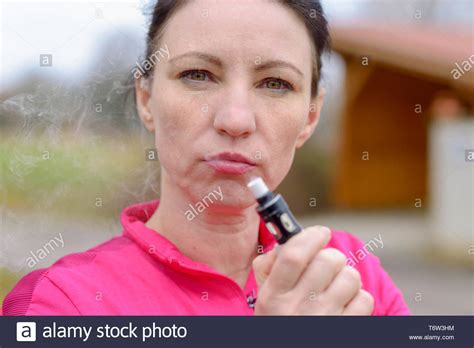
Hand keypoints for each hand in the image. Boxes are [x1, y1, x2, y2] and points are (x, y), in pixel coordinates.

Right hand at [253, 226, 373, 314]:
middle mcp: (298, 309)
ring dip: (345, 277)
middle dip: (331, 256)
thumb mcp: (264, 296)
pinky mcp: (347, 331)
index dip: (311, 236)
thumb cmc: (280, 319)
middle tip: (327, 265)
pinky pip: (364, 299)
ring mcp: (325, 322)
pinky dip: (358, 298)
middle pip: (328, 260)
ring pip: (350, 277)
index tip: (320, 233)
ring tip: (335, 288)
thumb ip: (270, 265)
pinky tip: (345, 305)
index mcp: (273, 296)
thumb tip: (291, 240)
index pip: (294, 255)